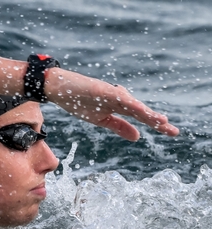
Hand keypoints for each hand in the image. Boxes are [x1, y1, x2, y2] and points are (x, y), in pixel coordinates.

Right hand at [46, 69, 179, 140]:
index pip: (140, 116)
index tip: (172, 132)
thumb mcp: (100, 119)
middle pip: (140, 110)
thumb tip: (138, 136)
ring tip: (161, 121)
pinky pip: (116, 97)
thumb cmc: (78, 101)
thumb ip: (119, 126)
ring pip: (131, 104)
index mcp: (118, 106)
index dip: (155, 123)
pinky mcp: (100, 89)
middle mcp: (118, 98)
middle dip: (156, 120)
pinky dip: (127, 103)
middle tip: (173, 132)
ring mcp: (109, 93)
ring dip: (146, 113)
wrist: (58, 88)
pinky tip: (138, 108)